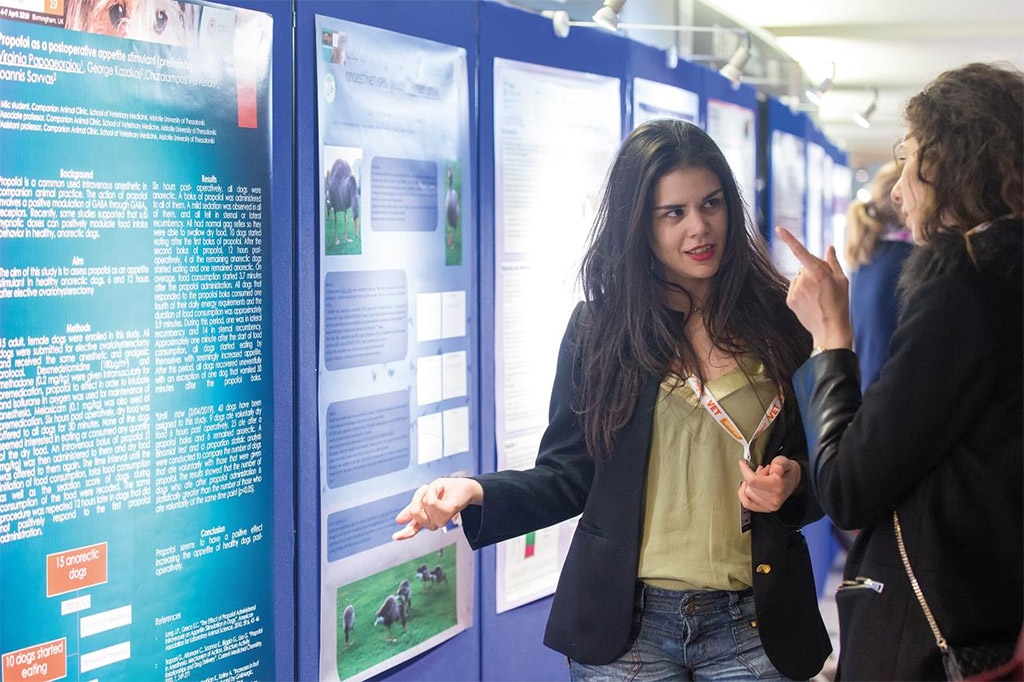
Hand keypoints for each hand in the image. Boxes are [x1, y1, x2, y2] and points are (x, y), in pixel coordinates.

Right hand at [392, 477, 482, 540]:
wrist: (466, 486)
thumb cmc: (446, 490)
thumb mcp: (425, 495)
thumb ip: (414, 508)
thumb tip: (398, 520)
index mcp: (426, 519)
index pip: (413, 529)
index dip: (404, 534)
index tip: (395, 537)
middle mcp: (433, 522)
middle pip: (415, 512)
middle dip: (417, 497)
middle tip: (425, 489)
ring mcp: (441, 520)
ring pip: (424, 505)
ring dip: (428, 492)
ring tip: (435, 490)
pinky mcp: (448, 514)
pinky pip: (431, 502)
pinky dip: (433, 492)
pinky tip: (440, 492)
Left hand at [737, 456, 800, 512]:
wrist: (793, 480)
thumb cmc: (787, 471)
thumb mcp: (784, 461)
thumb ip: (780, 463)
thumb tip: (777, 468)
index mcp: (778, 486)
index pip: (752, 480)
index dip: (745, 470)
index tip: (742, 464)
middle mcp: (774, 499)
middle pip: (750, 486)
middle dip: (753, 475)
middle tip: (763, 471)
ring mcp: (770, 505)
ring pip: (747, 493)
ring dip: (751, 484)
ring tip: (761, 478)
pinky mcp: (766, 509)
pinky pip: (747, 503)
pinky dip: (744, 494)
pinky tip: (747, 487)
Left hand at [774, 227, 852, 350]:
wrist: (830, 328)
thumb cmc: (840, 303)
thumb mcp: (842, 280)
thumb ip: (832, 262)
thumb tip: (829, 247)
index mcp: (818, 272)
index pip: (801, 251)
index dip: (789, 238)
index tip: (778, 228)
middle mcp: (804, 279)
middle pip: (805, 266)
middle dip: (813, 271)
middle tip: (825, 286)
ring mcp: (795, 290)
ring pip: (799, 278)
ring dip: (806, 282)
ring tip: (818, 296)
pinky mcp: (790, 300)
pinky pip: (794, 289)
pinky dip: (800, 292)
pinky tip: (810, 302)